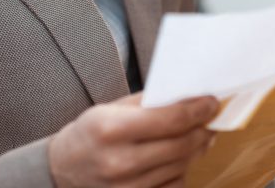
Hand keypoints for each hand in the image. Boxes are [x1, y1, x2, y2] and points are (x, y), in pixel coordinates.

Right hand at [48, 93, 218, 187]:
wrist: (62, 170)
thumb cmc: (89, 134)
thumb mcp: (110, 108)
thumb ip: (147, 102)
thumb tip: (186, 96)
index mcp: (112, 129)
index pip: (170, 120)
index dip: (198, 110)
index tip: (211, 102)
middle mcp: (120, 161)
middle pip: (181, 145)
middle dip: (203, 129)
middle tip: (211, 118)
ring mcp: (128, 187)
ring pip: (181, 166)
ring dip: (197, 148)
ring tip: (201, 134)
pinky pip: (173, 186)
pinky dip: (182, 170)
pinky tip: (181, 158)